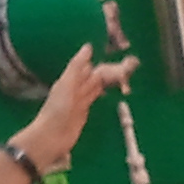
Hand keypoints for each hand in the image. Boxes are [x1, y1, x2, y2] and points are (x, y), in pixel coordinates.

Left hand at [18, 44, 117, 171]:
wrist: (51, 137)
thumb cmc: (57, 110)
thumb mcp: (66, 84)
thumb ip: (76, 66)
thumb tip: (88, 46)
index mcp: (72, 78)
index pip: (92, 65)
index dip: (106, 61)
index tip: (124, 56)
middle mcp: (76, 86)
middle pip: (97, 74)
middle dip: (112, 70)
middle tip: (132, 65)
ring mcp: (81, 99)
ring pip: (97, 85)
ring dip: (110, 79)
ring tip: (127, 74)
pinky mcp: (84, 111)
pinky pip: (96, 97)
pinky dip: (105, 91)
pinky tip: (113, 88)